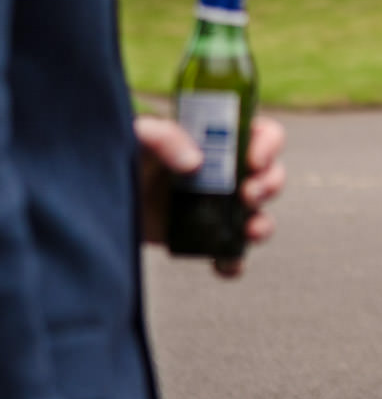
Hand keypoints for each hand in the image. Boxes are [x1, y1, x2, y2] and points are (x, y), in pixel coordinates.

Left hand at [136, 114, 285, 277]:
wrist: (93, 198)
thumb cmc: (121, 156)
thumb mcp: (138, 136)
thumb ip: (163, 136)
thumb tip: (194, 161)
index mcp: (220, 140)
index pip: (263, 134)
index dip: (269, 145)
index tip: (253, 160)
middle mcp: (228, 172)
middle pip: (271, 175)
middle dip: (270, 185)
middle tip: (248, 195)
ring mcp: (219, 207)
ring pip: (260, 215)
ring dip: (263, 224)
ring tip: (251, 231)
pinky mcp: (203, 238)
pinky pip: (231, 253)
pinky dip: (234, 261)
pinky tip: (223, 264)